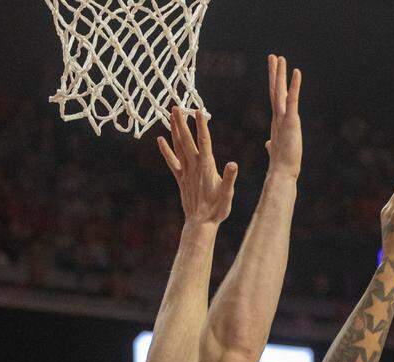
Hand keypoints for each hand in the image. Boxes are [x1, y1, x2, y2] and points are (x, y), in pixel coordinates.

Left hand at [157, 107, 237, 225]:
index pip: (204, 142)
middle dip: (182, 122)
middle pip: (186, 140)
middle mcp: (194, 166)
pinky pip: (171, 161)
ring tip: (171, 115)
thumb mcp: (227, 194)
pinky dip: (165, 150)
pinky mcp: (181, 178)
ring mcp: (185, 172)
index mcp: (207, 167)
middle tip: (177, 105)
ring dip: (175, 130)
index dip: (201, 126)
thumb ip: (229, 178)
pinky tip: (160, 139)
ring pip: (178, 147)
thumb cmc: (217, 210)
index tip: (198, 111)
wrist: (201, 224)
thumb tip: (233, 164)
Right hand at [266, 54, 302, 178]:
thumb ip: (272, 145)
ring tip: (279, 57)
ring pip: (279, 91)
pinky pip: (293, 99)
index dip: (273, 85)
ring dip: (279, 74)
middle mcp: (278, 118)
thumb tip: (268, 145)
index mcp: (277, 123)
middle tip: (273, 56)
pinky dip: (294, 85)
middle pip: (275, 91)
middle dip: (274, 73)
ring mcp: (283, 118)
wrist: (282, 173)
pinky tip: (296, 72)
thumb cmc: (281, 165)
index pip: (275, 100)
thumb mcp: (276, 150)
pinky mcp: (291, 121)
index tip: (273, 73)